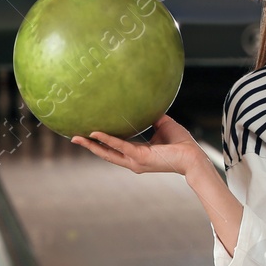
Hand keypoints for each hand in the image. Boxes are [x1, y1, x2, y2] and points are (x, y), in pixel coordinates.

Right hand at [73, 116, 209, 178]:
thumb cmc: (180, 143)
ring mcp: (135, 161)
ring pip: (108, 153)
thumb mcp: (163, 125)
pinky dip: (108, 140)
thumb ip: (152, 117)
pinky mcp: (140, 158)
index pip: (114, 149)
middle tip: (73, 137)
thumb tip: (145, 104)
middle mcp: (133, 160)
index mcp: (136, 154)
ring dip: (92, 145)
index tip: (87, 135)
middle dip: (89, 146)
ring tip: (77, 137)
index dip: (100, 143)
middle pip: (105, 153)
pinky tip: (96, 133)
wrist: (192, 155)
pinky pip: (121, 146)